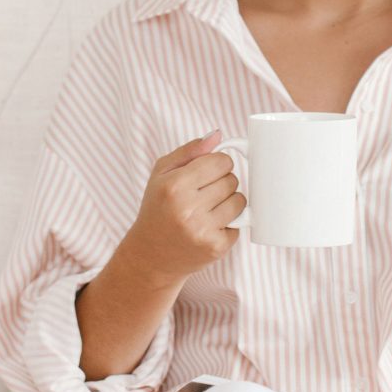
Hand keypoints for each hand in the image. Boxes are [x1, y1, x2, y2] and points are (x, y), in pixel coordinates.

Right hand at [118, 131, 246, 286]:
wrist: (151, 256)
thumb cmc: (158, 208)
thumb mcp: (162, 174)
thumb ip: (189, 151)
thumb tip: (218, 135)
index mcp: (174, 187)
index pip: (221, 161)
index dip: (217, 164)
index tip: (207, 172)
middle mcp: (188, 210)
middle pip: (231, 180)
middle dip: (222, 183)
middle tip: (203, 194)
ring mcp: (203, 231)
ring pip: (240, 201)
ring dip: (229, 202)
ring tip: (208, 209)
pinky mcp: (216, 247)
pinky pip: (240, 223)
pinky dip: (229, 222)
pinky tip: (209, 226)